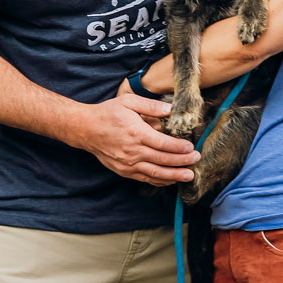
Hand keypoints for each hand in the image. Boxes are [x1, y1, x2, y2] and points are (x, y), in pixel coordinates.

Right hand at [73, 88, 198, 184]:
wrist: (86, 129)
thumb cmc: (108, 113)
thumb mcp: (128, 102)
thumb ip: (150, 106)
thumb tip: (169, 111)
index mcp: (136, 133)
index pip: (164, 144)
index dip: (180, 147)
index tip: (191, 147)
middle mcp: (133, 151)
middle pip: (163, 160)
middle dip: (183, 162)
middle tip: (196, 160)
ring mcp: (128, 164)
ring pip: (156, 173)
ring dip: (174, 176)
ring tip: (189, 176)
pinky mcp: (124, 171)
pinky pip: (145, 178)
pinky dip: (159, 180)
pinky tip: (170, 180)